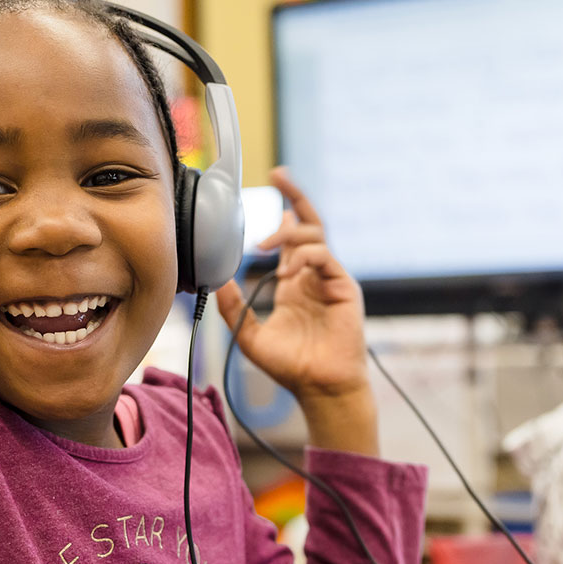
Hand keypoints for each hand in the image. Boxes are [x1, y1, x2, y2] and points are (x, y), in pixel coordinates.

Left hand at [214, 168, 369, 401]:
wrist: (318, 387)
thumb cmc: (291, 366)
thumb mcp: (250, 335)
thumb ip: (234, 308)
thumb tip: (218, 281)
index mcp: (295, 283)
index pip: (292, 238)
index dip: (285, 211)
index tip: (273, 185)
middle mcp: (314, 276)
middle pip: (309, 225)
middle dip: (295, 197)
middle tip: (278, 175)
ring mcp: (330, 280)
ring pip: (316, 237)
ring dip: (290, 233)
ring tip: (268, 245)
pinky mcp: (344, 288)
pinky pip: (326, 258)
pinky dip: (306, 256)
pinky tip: (289, 270)